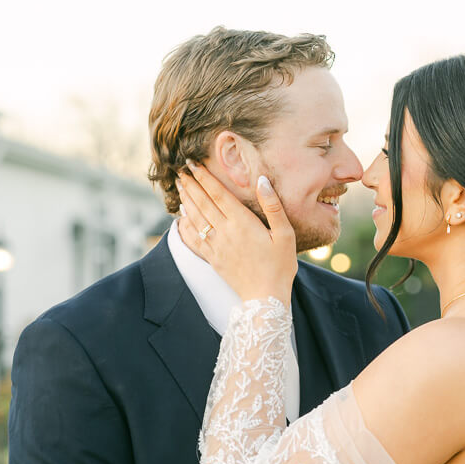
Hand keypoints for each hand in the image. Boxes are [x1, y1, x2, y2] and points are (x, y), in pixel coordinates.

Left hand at [176, 162, 296, 303]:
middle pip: (203, 203)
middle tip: (181, 171)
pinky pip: (194, 238)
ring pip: (196, 218)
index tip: (193, 164)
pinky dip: (185, 225)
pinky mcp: (213, 259)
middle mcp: (225, 232)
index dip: (204, 178)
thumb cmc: (280, 266)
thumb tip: (262, 181)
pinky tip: (181, 217)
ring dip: (186, 200)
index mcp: (242, 223)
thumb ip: (273, 206)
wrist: (266, 298)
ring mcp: (216, 246)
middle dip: (191, 185)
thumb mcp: (285, 234)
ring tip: (179, 187)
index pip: (218, 194)